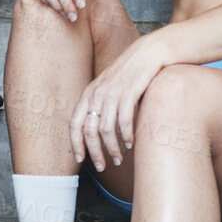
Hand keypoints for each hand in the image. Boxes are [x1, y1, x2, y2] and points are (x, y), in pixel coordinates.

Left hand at [70, 37, 163, 171]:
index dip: (75, 143)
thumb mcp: (106, 87)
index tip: (80, 159)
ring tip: (118, 159)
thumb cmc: (128, 74)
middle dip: (95, 153)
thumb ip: (98, 105)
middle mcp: (96, 94)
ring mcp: (112, 94)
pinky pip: (124, 122)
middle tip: (102, 166)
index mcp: (88, 94)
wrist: (146, 55)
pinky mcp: (128, 94)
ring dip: (112, 149)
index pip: (74, 123)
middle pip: (89, 131)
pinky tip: (130, 144)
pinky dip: (127, 136)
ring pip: (106, 130)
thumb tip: (93, 131)